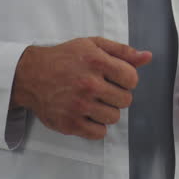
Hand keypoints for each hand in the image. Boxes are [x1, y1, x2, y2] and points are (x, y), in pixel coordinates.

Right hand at [12, 37, 151, 139]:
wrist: (31, 75)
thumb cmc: (64, 58)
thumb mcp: (92, 45)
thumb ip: (121, 51)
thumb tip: (147, 56)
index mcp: (96, 61)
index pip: (132, 78)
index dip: (127, 79)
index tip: (116, 78)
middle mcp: (88, 84)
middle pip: (125, 100)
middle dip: (117, 95)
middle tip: (102, 89)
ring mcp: (78, 105)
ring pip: (114, 117)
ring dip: (107, 110)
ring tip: (93, 101)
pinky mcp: (70, 123)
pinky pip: (99, 133)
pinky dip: (96, 126)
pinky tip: (87, 113)